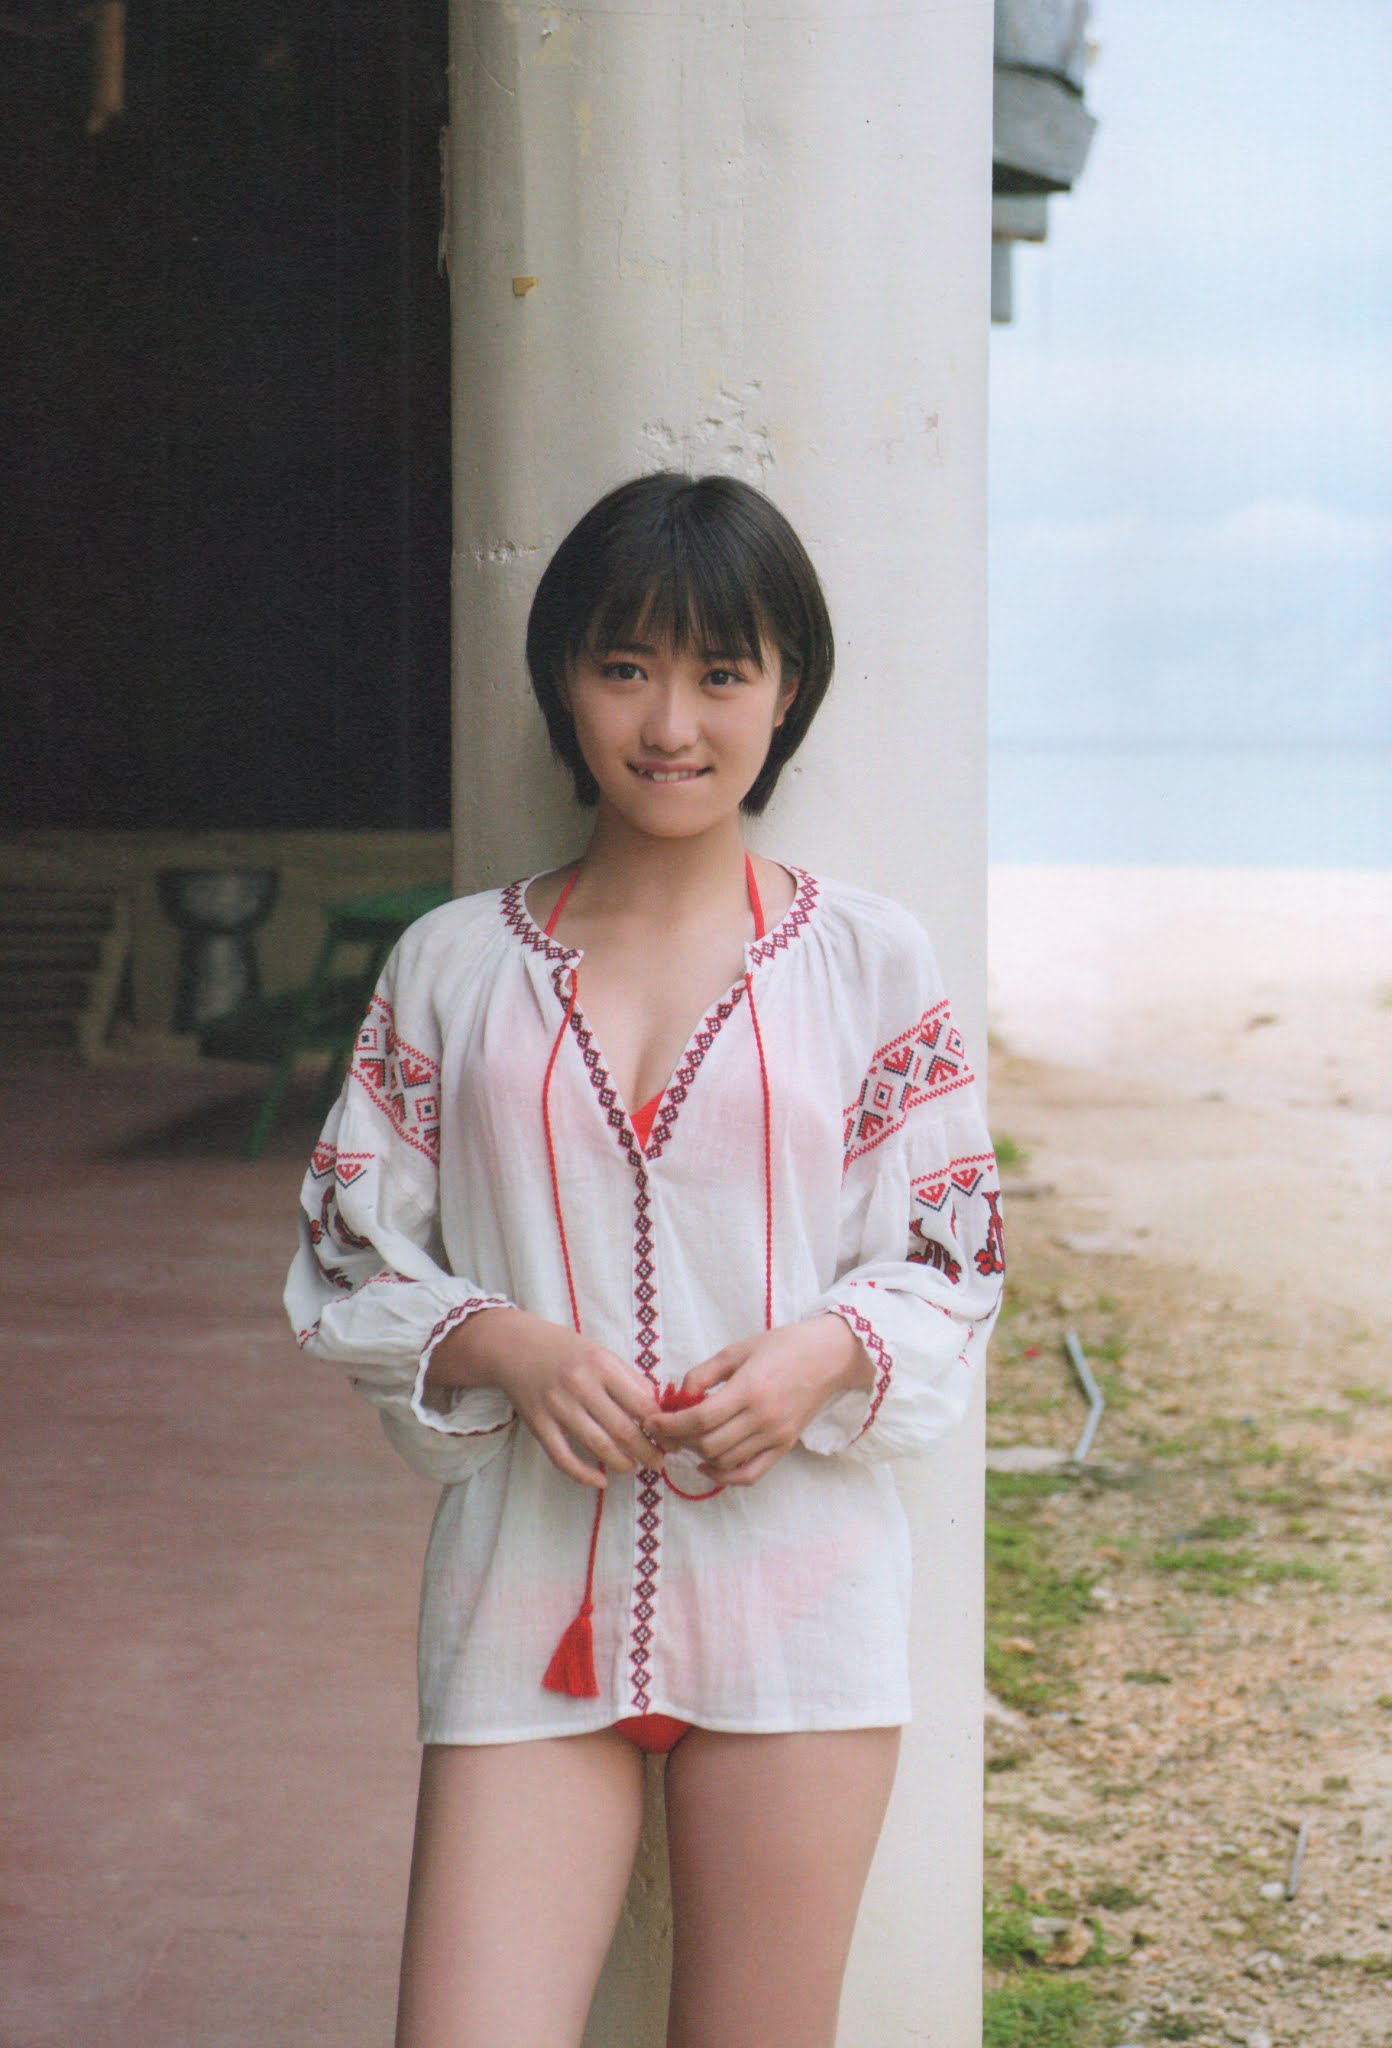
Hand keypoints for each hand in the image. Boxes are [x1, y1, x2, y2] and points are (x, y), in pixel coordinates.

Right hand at [426, 1307, 662, 1489]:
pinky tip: (600, 1481)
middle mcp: (581, 1386)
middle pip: (624, 1431)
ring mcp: (558, 1407)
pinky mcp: (539, 1425)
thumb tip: (657, 1409)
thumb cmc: (565, 1350)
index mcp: (602, 1366)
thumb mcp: (601, 1353)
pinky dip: (584, 1475)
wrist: (514, 1346)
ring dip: (622, 1464)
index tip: (671, 1440)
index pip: (642, 1405)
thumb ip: (629, 1379)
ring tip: (634, 1468)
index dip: (662, 1428)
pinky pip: (564, 1459)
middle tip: (658, 1463)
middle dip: (648, 1453)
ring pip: (599, 1447)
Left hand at [647, 1313, 873, 1486]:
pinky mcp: (784, 1447)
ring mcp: (775, 1436)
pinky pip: (750, 1474)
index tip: (652, 1421)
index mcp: (749, 1389)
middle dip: (679, 1440)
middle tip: (666, 1429)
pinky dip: (724, 1476)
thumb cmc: (782, 1347)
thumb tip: (679, 1396)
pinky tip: (708, 1465)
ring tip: (686, 1439)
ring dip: (698, 1455)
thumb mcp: (738, 1349)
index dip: (669, 1424)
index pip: (700, 1419)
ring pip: (725, 1461)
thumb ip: (704, 1373)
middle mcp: (763, 1418)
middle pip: (708, 1444)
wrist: (828, 1357)